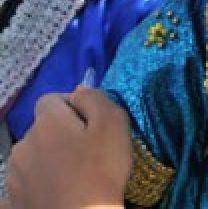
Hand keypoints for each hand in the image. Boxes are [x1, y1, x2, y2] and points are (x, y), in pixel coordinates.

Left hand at [6, 89, 131, 208]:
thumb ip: (95, 98)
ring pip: (32, 155)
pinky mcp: (11, 199)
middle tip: (85, 151)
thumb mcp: (113, 123)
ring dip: (47, 158)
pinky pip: (22, 183)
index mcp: (47, 122)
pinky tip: (48, 191)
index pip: (51, 99)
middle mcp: (24, 143)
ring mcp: (14, 174)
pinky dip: (33, 184)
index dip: (71, 106)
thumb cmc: (101, 171)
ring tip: (71, 175)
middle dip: (60, 133)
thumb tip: (79, 91)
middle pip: (42, 128)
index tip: (90, 125)